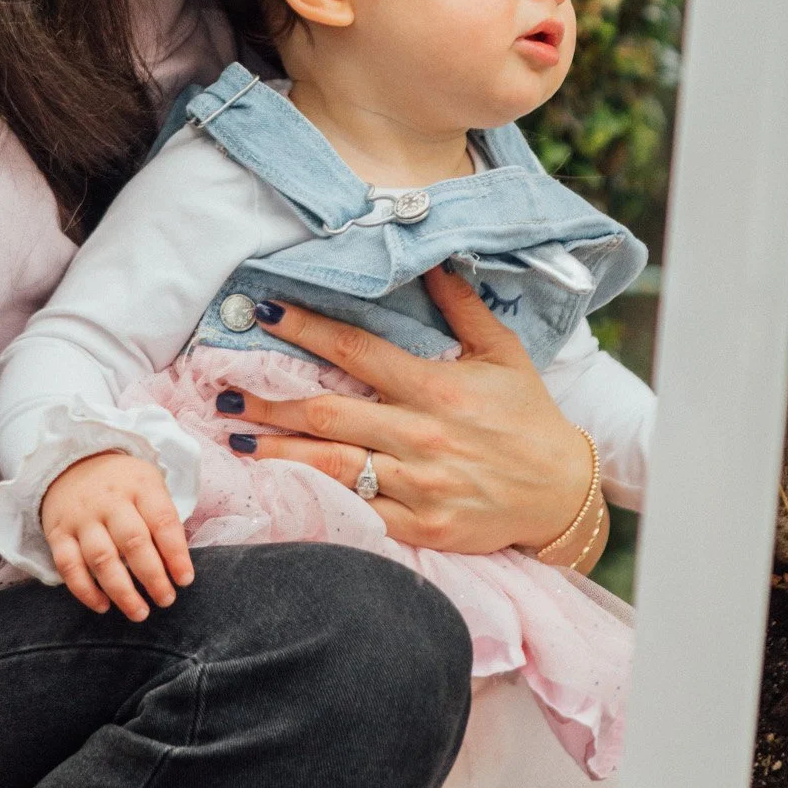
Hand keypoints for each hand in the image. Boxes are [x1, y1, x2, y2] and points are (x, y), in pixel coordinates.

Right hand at [40, 450, 194, 619]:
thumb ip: (161, 519)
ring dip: (122, 591)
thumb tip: (177, 566)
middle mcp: (109, 500)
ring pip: (102, 559)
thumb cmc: (122, 484)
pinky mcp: (57, 533)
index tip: (185, 580)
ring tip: (140, 612)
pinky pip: (69, 567)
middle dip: (153, 577)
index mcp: (139, 485)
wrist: (71, 462)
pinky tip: (103, 606)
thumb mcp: (148, 484)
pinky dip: (86, 591)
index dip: (176, 553)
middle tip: (166, 600)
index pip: (162, 520)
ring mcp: (81, 517)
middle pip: (133, 542)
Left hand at [222, 266, 597, 554]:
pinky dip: (316, 497)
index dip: (306, 329)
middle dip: (269, 399)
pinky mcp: (420, 527)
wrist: (564, 493)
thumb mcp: (503, 353)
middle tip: (223, 389)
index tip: (265, 312)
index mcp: (437, 388)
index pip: (357, 351)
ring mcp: (419, 485)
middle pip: (327, 412)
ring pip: (331, 464)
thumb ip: (462, 307)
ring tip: (236, 436)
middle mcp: (421, 435)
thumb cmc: (530, 418)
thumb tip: (432, 260)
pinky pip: (356, 512)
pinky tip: (281, 485)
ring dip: (277, 449)